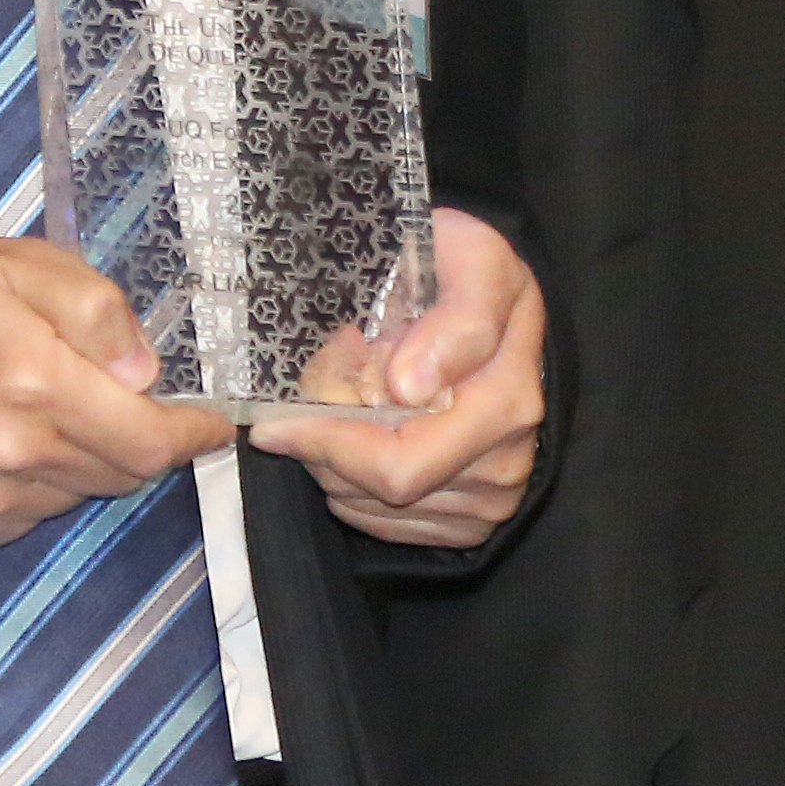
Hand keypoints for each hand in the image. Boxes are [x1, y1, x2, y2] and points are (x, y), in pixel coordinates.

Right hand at [0, 233, 234, 555]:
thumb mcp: (15, 263)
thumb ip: (94, 308)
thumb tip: (146, 372)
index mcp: (31, 380)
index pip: (149, 440)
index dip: (191, 434)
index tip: (210, 424)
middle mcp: (11, 454)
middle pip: (122, 473)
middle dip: (134, 437)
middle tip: (105, 396)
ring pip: (78, 495)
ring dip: (80, 459)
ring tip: (34, 411)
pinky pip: (30, 517)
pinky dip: (34, 485)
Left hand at [246, 205, 546, 546]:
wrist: (489, 294)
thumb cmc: (465, 269)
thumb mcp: (471, 257)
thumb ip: (458, 318)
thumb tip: (411, 387)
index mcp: (508, 396)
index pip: (401, 459)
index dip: (328, 441)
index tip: (276, 416)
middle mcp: (508, 457)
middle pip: (385, 488)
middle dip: (324, 450)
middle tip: (297, 404)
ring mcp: (494, 494)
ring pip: (378, 508)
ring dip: (334, 465)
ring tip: (334, 406)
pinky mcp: (473, 519)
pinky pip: (390, 527)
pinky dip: (354, 488)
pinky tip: (356, 438)